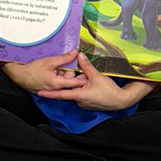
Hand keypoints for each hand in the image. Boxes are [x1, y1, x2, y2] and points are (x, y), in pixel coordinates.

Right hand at [2, 50, 84, 93]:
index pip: (76, 82)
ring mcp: (52, 90)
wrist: (19, 75)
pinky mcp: (49, 90)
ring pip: (63, 81)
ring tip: (56, 66)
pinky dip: (58, 76)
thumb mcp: (49, 61)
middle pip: (70, 81)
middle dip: (70, 72)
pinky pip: (57, 83)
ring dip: (63, 73)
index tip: (89, 72)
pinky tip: (52, 70)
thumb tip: (75, 53)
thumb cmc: (32, 69)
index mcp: (58, 84)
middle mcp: (56, 89)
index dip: (83, 77)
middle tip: (67, 63)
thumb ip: (64, 58)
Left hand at [37, 53, 155, 110]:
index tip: (39, 92)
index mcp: (78, 95)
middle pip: (70, 90)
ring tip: (91, 80)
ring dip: (79, 85)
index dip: (49, 93)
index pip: (60, 94)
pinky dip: (84, 89)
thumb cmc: (109, 91)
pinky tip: (93, 84)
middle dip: (71, 82)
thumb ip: (86, 66)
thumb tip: (79, 56)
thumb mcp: (97, 76)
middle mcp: (79, 101)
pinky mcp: (88, 103)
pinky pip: (82, 94)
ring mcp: (84, 103)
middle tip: (79, 75)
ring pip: (77, 91)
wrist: (120, 101)